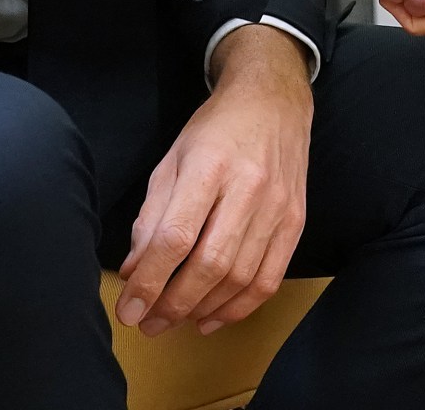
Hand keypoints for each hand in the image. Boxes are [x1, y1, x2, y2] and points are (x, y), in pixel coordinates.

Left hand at [115, 26, 310, 337]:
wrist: (274, 102)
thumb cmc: (216, 130)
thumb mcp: (172, 160)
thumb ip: (152, 216)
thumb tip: (135, 271)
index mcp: (209, 166)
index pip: (176, 237)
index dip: (150, 280)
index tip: (128, 308)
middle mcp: (248, 188)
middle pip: (210, 264)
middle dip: (173, 303)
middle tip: (148, 323)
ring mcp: (278, 207)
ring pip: (240, 278)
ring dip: (202, 309)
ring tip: (174, 320)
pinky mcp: (295, 222)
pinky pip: (269, 279)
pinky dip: (239, 307)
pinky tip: (211, 317)